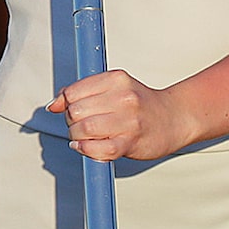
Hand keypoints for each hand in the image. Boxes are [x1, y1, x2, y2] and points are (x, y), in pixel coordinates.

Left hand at [50, 68, 189, 162]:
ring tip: (85, 137)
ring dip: (77, 137)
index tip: (67, 110)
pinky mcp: (129, 142)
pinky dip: (86, 150)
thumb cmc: (143, 105)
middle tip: (80, 125)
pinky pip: (97, 149)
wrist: (175, 118)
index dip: (64, 103)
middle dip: (71, 122)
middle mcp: (123, 98)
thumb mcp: (116, 87)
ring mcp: (127, 121)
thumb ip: (84, 91)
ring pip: (82, 130)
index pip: (73, 92)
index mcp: (117, 79)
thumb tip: (54, 104)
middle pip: (75, 112)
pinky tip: (87, 146)